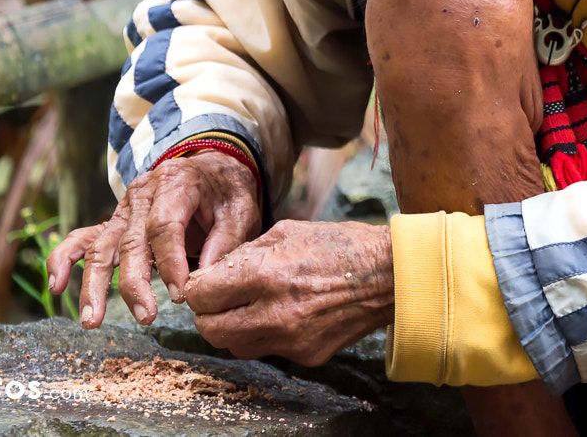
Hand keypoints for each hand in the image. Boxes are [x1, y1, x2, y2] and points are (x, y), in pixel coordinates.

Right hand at [46, 148, 261, 327]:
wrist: (211, 168)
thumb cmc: (226, 192)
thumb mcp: (241, 210)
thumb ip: (225, 243)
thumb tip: (204, 282)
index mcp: (176, 183)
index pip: (165, 226)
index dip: (170, 262)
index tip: (180, 295)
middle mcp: (142, 194)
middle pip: (130, 241)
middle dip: (134, 284)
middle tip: (146, 317)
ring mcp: (123, 208)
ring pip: (101, 247)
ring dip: (95, 286)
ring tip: (92, 321)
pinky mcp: (114, 222)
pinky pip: (82, 238)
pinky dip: (63, 259)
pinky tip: (56, 286)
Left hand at [184, 220, 393, 365]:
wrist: (389, 275)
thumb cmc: (339, 245)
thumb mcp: (287, 232)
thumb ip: (245, 255)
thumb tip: (214, 274)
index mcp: (265, 274)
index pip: (202, 296)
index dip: (197, 289)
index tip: (203, 284)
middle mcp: (273, 313)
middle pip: (210, 330)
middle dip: (207, 315)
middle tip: (217, 301)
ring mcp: (290, 340)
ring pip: (235, 347)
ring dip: (233, 329)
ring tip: (250, 307)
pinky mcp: (306, 355)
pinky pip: (269, 350)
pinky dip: (266, 334)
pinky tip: (284, 313)